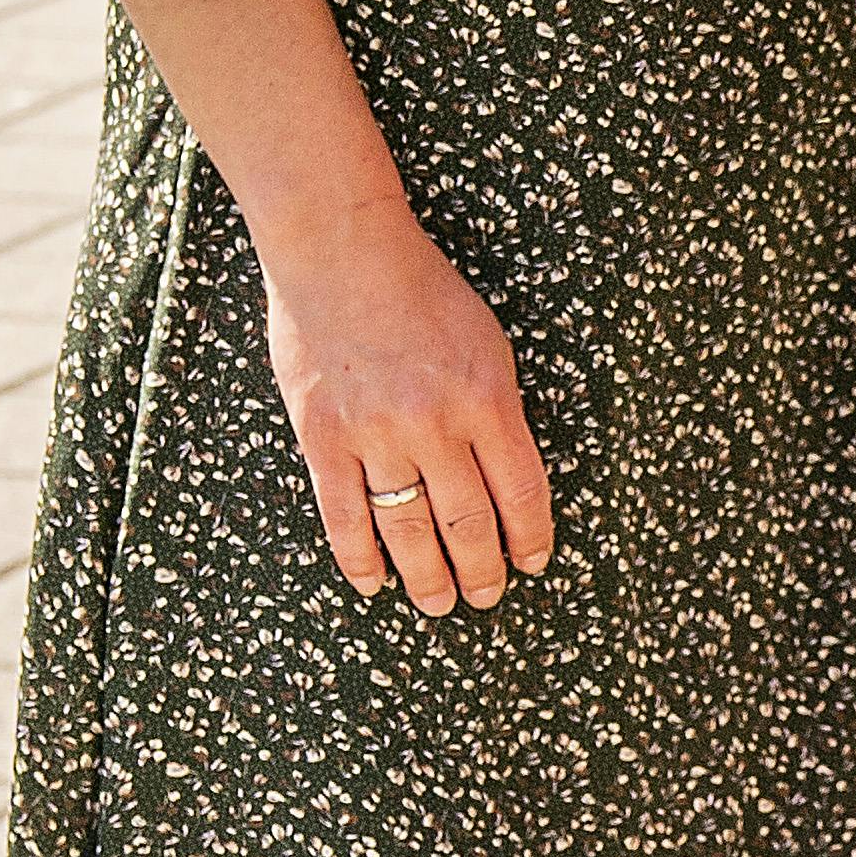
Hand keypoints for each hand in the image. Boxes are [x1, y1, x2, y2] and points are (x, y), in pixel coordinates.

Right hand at [262, 209, 557, 613]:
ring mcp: (375, 435)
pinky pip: (343, 516)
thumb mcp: (489, 344)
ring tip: (441, 603)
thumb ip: (499, 412)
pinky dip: (360, 559)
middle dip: (483, 570)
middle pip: (467, 522)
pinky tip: (374, 584)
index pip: (521, 493)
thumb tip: (507, 483)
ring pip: (408, 530)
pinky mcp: (323, 437)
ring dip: (428, 577)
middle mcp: (435, 425)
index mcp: (487, 400)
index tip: (533, 564)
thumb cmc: (424, 292)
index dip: (531, 539)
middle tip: (487, 596)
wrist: (343, 253)